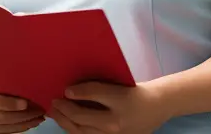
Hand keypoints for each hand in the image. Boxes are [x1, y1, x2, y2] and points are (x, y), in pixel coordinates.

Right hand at [0, 66, 45, 132]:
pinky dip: (17, 128)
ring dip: (21, 124)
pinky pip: (1, 130)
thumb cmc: (1, 65)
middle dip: (20, 116)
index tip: (25, 103)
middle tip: (38, 111)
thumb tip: (33, 74)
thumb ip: (13, 71)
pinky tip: (30, 122)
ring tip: (38, 118)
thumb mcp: (5, 64)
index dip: (6, 104)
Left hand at [48, 81, 167, 133]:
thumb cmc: (135, 90)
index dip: (77, 91)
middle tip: (54, 101)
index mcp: (120, 99)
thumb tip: (72, 88)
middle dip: (64, 110)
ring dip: (65, 122)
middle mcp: (116, 120)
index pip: (94, 93)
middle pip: (82, 117)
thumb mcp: (119, 82)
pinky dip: (75, 129)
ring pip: (82, 131)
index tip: (65, 89)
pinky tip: (67, 122)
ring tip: (55, 113)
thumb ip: (97, 85)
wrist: (156, 107)